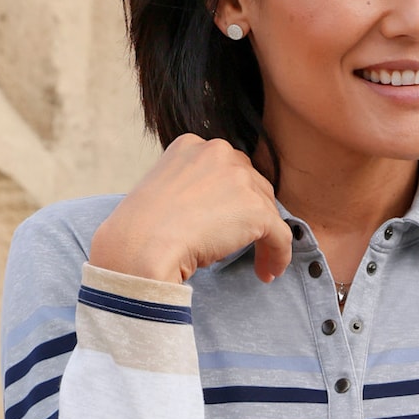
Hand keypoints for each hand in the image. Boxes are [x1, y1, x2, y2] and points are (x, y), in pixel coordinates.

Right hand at [89, 134, 293, 284]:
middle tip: (240, 242)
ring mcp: (239, 179)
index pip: (225, 169)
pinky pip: (279, 235)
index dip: (230, 196)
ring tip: (257, 263)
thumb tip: (211, 213)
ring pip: (267, 209)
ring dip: (264, 237)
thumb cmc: (139, 229)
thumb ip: (188, 189)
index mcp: (192, 145)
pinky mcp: (256, 210)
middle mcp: (219, 153)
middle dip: (249, 214)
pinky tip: (267, 272)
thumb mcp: (160, 191)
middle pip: (251, 184)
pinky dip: (278, 255)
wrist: (140, 246)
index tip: (224, 220)